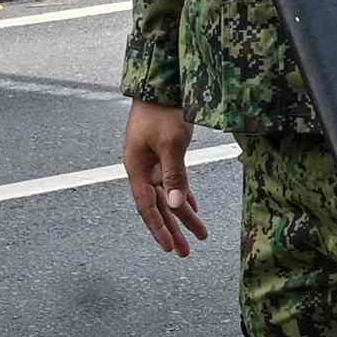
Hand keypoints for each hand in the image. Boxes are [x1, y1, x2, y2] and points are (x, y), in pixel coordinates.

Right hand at [122, 100, 206, 255]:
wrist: (161, 84)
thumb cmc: (162, 111)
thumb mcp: (171, 144)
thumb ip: (175, 175)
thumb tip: (177, 205)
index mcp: (137, 168)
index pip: (148, 207)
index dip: (159, 229)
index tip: (170, 248)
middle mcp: (143, 169)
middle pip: (159, 206)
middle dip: (173, 229)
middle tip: (185, 252)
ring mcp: (152, 161)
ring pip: (169, 195)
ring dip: (183, 214)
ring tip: (199, 234)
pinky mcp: (164, 153)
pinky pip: (173, 181)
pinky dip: (184, 194)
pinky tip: (193, 206)